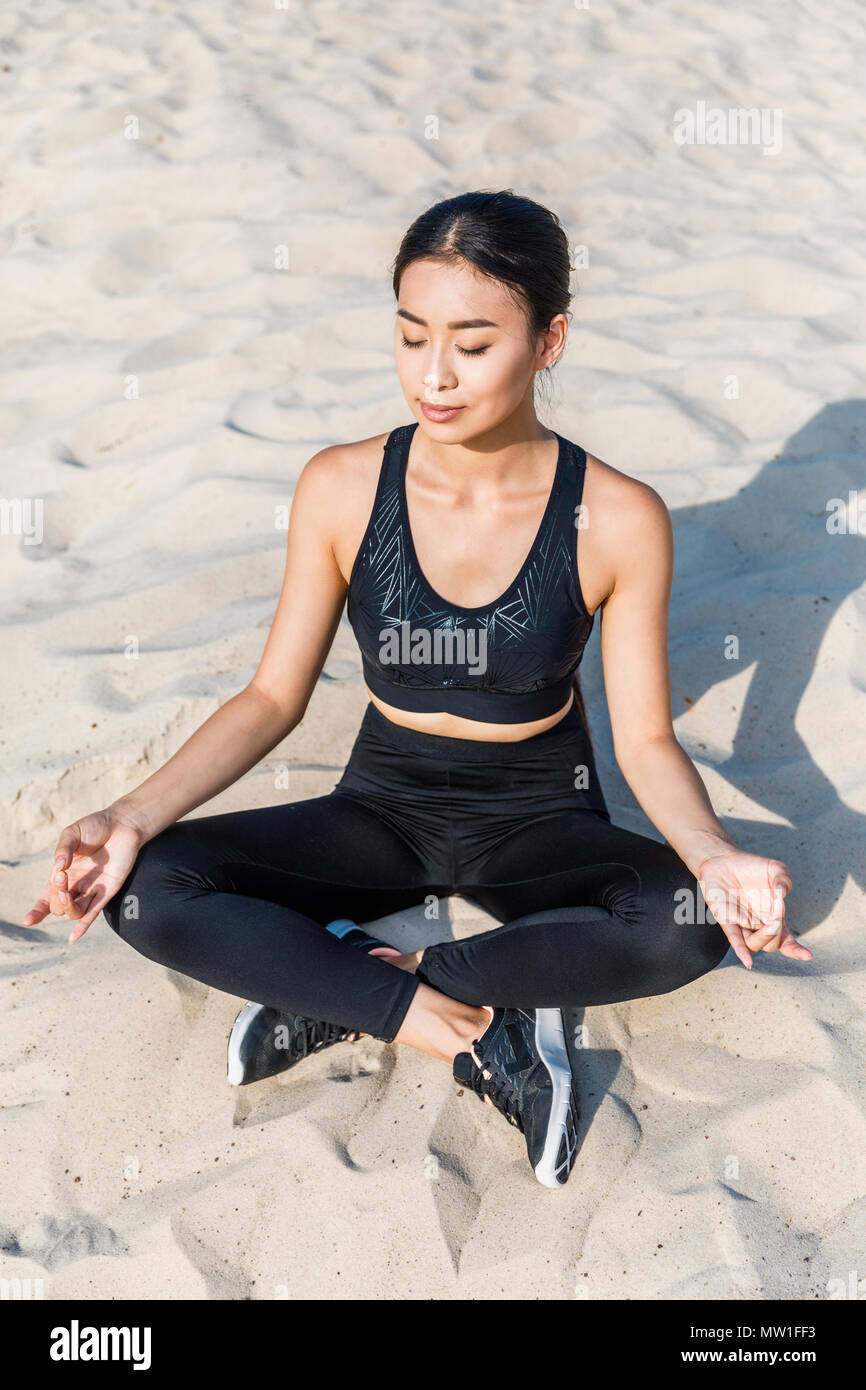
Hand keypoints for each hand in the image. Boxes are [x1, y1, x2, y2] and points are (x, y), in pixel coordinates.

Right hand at [22, 809, 145, 943]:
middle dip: (55, 896)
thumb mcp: (72, 834)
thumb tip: (59, 867)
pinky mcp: (107, 891)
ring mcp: (91, 889)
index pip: (47, 898)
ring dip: (66, 905)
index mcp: (63, 874)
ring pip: (74, 912)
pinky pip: (93, 913)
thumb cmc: (96, 827)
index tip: (28, 921)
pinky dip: (82, 926)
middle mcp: (76, 885)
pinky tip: (72, 938)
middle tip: (62, 876)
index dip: (37, 911)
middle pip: (59, 906)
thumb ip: (63, 850)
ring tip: (65, 890)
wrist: (123, 824)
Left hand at [696, 849, 810, 969]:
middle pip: (772, 944)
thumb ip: (785, 879)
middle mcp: (758, 924)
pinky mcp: (725, 919)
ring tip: (769, 925)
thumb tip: (782, 893)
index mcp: (773, 916)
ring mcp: (741, 924)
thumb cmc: (751, 868)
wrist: (724, 859)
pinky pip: (734, 939)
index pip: (786, 940)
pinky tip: (748, 962)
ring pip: (754, 945)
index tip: (807, 955)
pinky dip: (741, 950)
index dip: (796, 950)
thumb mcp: (775, 870)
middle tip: (777, 914)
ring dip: (764, 938)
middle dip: (777, 933)